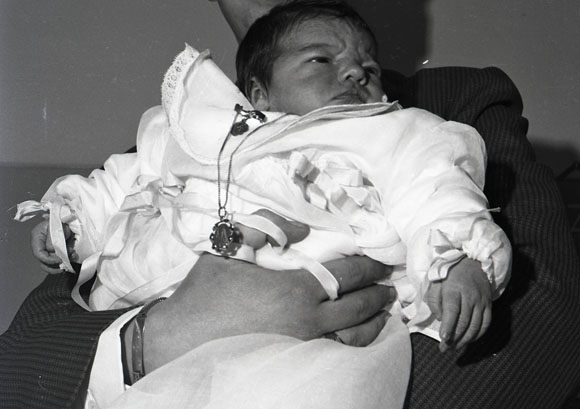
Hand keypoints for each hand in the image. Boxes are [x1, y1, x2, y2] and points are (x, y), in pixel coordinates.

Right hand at [30, 220, 74, 272]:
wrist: (71, 217)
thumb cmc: (62, 219)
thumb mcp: (57, 227)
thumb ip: (53, 239)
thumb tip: (52, 251)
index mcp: (37, 237)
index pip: (39, 254)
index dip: (49, 260)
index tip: (60, 260)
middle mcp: (41, 245)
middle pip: (44, 262)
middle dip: (56, 264)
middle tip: (68, 261)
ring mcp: (48, 249)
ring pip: (51, 264)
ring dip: (62, 264)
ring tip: (73, 257)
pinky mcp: (56, 251)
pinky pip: (59, 260)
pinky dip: (66, 260)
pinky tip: (73, 256)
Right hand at [135, 227, 392, 373]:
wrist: (178, 341)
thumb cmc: (204, 293)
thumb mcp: (227, 247)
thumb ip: (264, 226)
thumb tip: (301, 227)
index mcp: (293, 289)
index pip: (345, 274)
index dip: (367, 265)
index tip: (379, 260)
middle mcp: (306, 320)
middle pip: (356, 306)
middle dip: (378, 292)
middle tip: (389, 284)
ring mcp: (302, 347)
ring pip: (353, 338)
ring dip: (373, 322)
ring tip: (383, 312)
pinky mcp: (293, 365)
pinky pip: (336, 356)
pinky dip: (355, 345)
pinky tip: (357, 338)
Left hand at [426, 257, 491, 351]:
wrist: (472, 262)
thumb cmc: (450, 274)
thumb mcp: (436, 281)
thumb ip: (435, 300)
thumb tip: (441, 319)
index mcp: (454, 289)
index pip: (453, 310)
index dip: (449, 326)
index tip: (444, 338)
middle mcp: (470, 296)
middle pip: (464, 322)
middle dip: (454, 338)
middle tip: (445, 349)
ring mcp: (481, 301)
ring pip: (475, 326)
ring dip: (465, 340)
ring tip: (455, 348)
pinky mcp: (489, 305)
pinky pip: (485, 324)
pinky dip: (478, 335)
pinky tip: (469, 340)